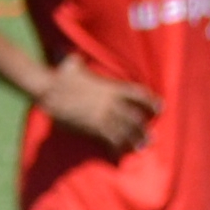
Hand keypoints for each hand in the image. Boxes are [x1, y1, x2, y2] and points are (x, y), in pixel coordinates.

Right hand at [37, 57, 159, 152]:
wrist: (48, 88)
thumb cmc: (58, 75)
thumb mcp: (71, 64)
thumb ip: (76, 60)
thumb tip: (70, 53)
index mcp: (109, 87)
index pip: (137, 94)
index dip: (150, 101)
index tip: (161, 107)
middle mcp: (110, 102)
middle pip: (134, 117)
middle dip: (143, 128)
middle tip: (153, 138)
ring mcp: (102, 115)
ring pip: (124, 131)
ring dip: (133, 140)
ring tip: (142, 148)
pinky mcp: (92, 126)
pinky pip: (108, 139)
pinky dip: (115, 148)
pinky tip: (118, 156)